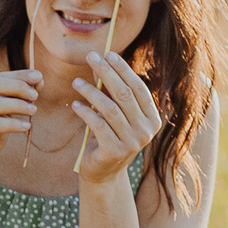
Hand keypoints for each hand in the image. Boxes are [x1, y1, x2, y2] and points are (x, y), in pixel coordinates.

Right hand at [0, 68, 38, 189]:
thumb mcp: (4, 114)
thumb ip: (17, 96)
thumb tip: (39, 79)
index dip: (18, 75)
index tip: (39, 76)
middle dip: (17, 87)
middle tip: (35, 95)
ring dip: (17, 105)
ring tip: (33, 110)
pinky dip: (12, 124)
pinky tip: (26, 126)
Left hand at [70, 49, 163, 185]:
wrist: (103, 173)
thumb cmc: (108, 138)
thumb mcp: (114, 114)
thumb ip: (110, 93)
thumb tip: (100, 63)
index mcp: (152, 119)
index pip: (138, 88)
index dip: (123, 69)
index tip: (108, 54)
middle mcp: (146, 131)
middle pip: (124, 95)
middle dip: (106, 73)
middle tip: (90, 58)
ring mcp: (132, 143)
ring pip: (110, 109)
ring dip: (91, 92)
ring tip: (76, 82)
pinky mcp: (114, 152)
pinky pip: (98, 126)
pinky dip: (85, 113)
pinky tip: (75, 105)